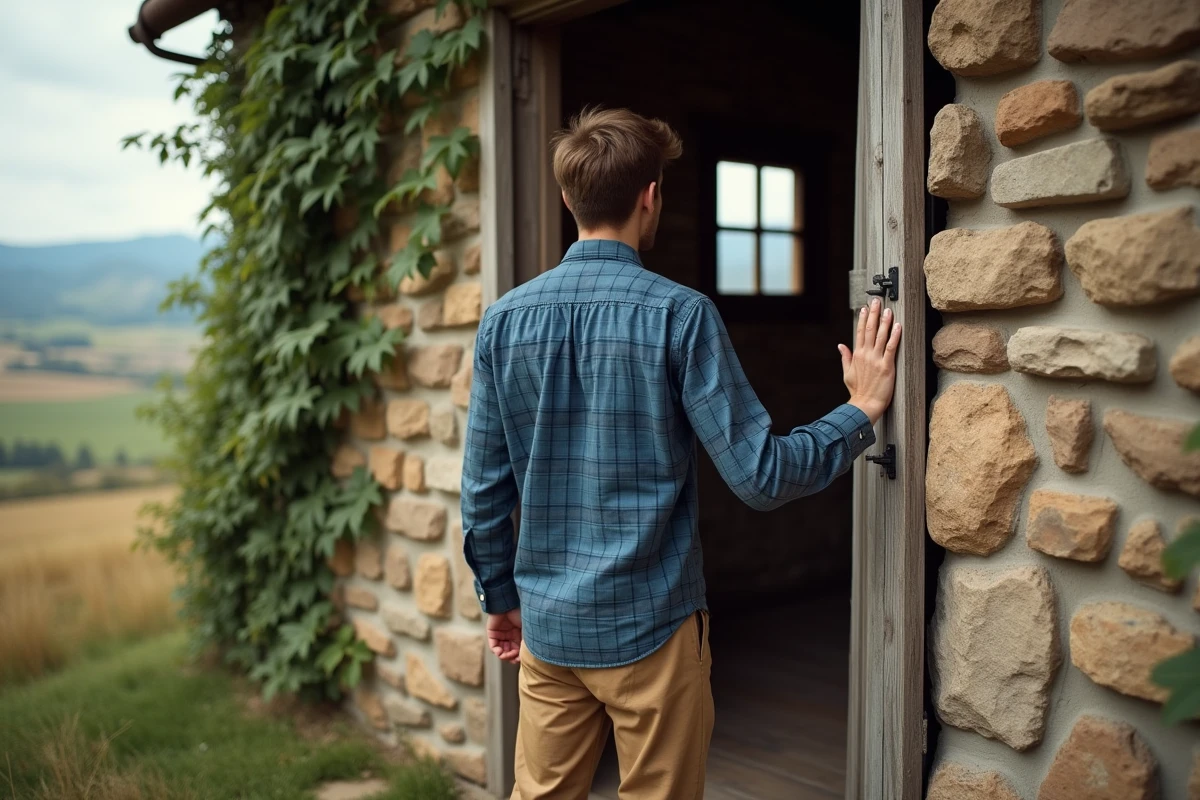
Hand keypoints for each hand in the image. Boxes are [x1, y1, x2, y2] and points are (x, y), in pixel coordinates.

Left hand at [487, 609, 522, 663]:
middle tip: (515, 658)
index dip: (519, 656)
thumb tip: (525, 656)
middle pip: (509, 652)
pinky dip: (497, 652)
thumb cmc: (521, 614)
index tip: (521, 659)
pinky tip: (501, 652)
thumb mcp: (527, 630)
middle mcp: (510, 636)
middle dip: (512, 657)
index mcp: (518, 635)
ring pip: (501, 651)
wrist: (510, 603)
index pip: (518, 650)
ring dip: (505, 656)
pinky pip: (493, 646)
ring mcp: (501, 635)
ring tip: (508, 655)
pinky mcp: (492, 633)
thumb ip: (526, 642)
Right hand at [838, 298, 900, 424]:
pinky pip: (891, 347)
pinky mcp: (886, 366)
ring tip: (888, 310)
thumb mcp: (847, 373)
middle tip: (877, 301)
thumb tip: (841, 346)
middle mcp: (866, 354)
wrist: (865, 404)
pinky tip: (898, 326)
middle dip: (874, 314)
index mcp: (857, 355)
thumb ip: (845, 357)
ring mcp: (876, 359)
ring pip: (881, 336)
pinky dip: (895, 336)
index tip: (866, 308)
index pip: (860, 332)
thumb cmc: (857, 391)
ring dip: (885, 321)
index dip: (863, 319)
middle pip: (870, 330)